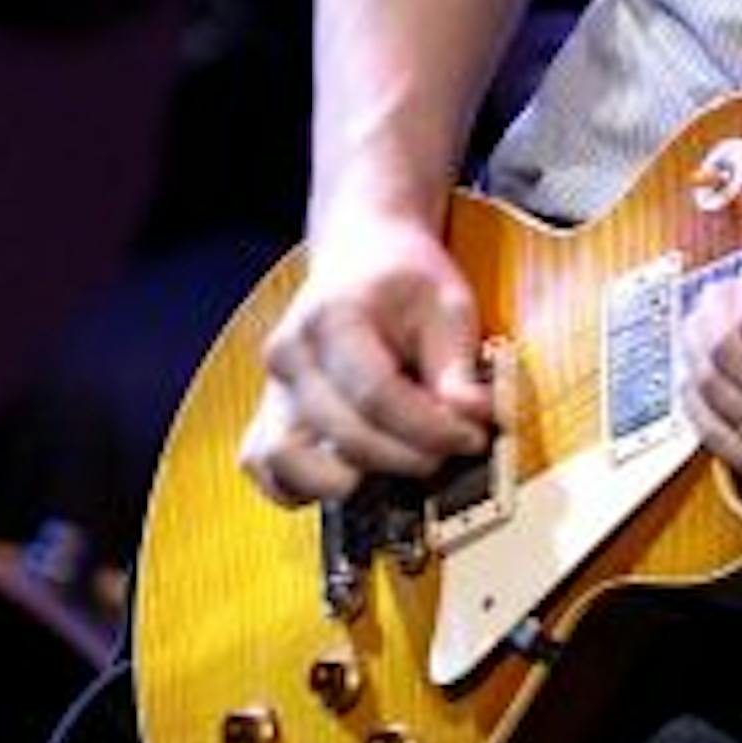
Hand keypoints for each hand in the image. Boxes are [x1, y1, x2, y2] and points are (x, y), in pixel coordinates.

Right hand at [240, 213, 491, 507]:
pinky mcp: (266, 414)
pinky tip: (354, 476)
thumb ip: (458, 368)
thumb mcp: (449, 307)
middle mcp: (290, 354)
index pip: (376, 394)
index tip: (472, 437)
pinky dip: (302, 486)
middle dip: (409, 456)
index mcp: (333, 317)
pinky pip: (265, 467)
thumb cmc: (406, 281)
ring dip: (350, 480)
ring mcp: (271, 387)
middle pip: (344, 434)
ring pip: (289, 461)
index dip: (429, 428)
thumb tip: (476, 419)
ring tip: (401, 462)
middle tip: (452, 448)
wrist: (363, 255)